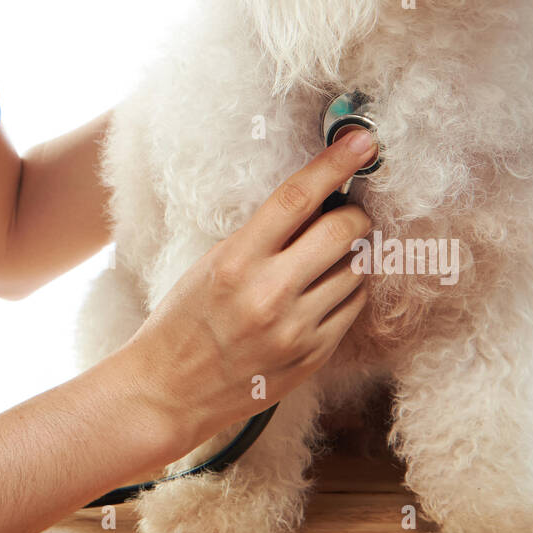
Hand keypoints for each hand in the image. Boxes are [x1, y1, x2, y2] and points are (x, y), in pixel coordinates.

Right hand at [122, 128, 377, 453]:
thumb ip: (263, 235)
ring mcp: (296, 330)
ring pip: (357, 270)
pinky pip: (353, 308)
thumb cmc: (184, 318)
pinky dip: (347, 291)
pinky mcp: (313, 357)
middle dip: (353, 215)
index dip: (335, 164)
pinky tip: (324, 291)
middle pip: (343, 231)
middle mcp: (270, 294)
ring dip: (351, 256)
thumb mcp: (212, 262)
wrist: (169, 390)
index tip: (362, 142)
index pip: (297, 198)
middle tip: (346, 213)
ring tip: (323, 261)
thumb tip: (318, 199)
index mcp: (236, 260)